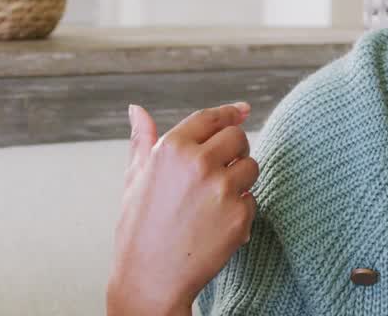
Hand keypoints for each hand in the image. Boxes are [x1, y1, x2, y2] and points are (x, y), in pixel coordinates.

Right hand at [107, 103, 259, 315]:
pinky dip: (240, 210)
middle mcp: (199, 163)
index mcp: (171, 149)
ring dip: (240, 180)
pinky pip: (252, 199)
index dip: (230, 113)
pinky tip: (216, 226)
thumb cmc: (138, 228)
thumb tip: (136, 109)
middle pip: (238, 137)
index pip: (212, 118)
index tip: (243, 110)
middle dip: (235, 150)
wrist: (149, 279)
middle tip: (220, 170)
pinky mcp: (239, 215)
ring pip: (251, 166)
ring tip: (213, 202)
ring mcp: (222, 189)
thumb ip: (142, 140)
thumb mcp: (134, 178)